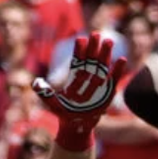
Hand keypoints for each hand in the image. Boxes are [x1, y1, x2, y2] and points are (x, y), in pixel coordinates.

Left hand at [32, 33, 122, 149]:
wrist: (77, 125)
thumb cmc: (64, 114)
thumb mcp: (52, 104)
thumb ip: (45, 93)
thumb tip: (36, 83)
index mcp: (74, 77)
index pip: (77, 60)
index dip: (79, 50)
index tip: (81, 39)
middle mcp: (87, 77)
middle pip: (91, 58)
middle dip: (93, 46)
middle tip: (96, 33)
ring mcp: (99, 83)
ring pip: (103, 65)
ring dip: (106, 53)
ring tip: (109, 40)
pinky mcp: (108, 92)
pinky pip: (114, 79)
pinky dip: (118, 70)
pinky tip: (122, 60)